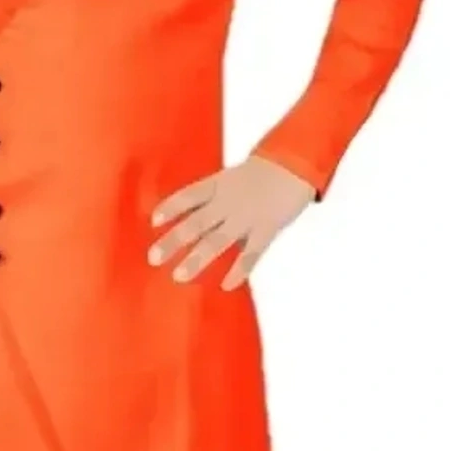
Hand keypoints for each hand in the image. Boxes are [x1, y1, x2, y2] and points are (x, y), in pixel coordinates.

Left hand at [148, 154, 315, 289]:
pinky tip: (227, 285)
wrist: (295, 165)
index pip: (189, 196)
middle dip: (174, 241)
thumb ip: (212, 199)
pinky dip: (239, 270)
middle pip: (196, 222)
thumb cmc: (260, 175)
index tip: (154, 221)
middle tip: (154, 258)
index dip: (171, 208)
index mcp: (218, 185)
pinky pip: (252, 253)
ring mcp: (247, 216)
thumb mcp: (231, 179)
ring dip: (197, 259)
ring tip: (179, 276)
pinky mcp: (267, 229)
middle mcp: (228, 201)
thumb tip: (189, 221)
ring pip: (218, 240)